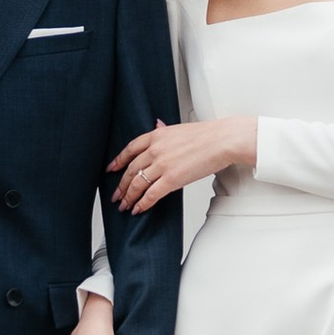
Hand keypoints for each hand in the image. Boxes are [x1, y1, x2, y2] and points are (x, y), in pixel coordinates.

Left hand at [107, 115, 255, 215]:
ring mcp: (161, 165)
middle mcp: (155, 150)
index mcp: (156, 136)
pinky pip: (151, 195)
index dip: (118, 161)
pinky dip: (142, 204)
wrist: (221, 141)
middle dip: (121, 185)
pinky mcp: (171, 180)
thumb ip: (164, 129)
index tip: (111, 169)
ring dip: (129, 197)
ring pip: (137, 184)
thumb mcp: (178, 128)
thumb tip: (157, 125)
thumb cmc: (206, 135)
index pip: (129, 149)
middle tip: (116, 195)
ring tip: (125, 206)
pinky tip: (138, 209)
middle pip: (131, 170)